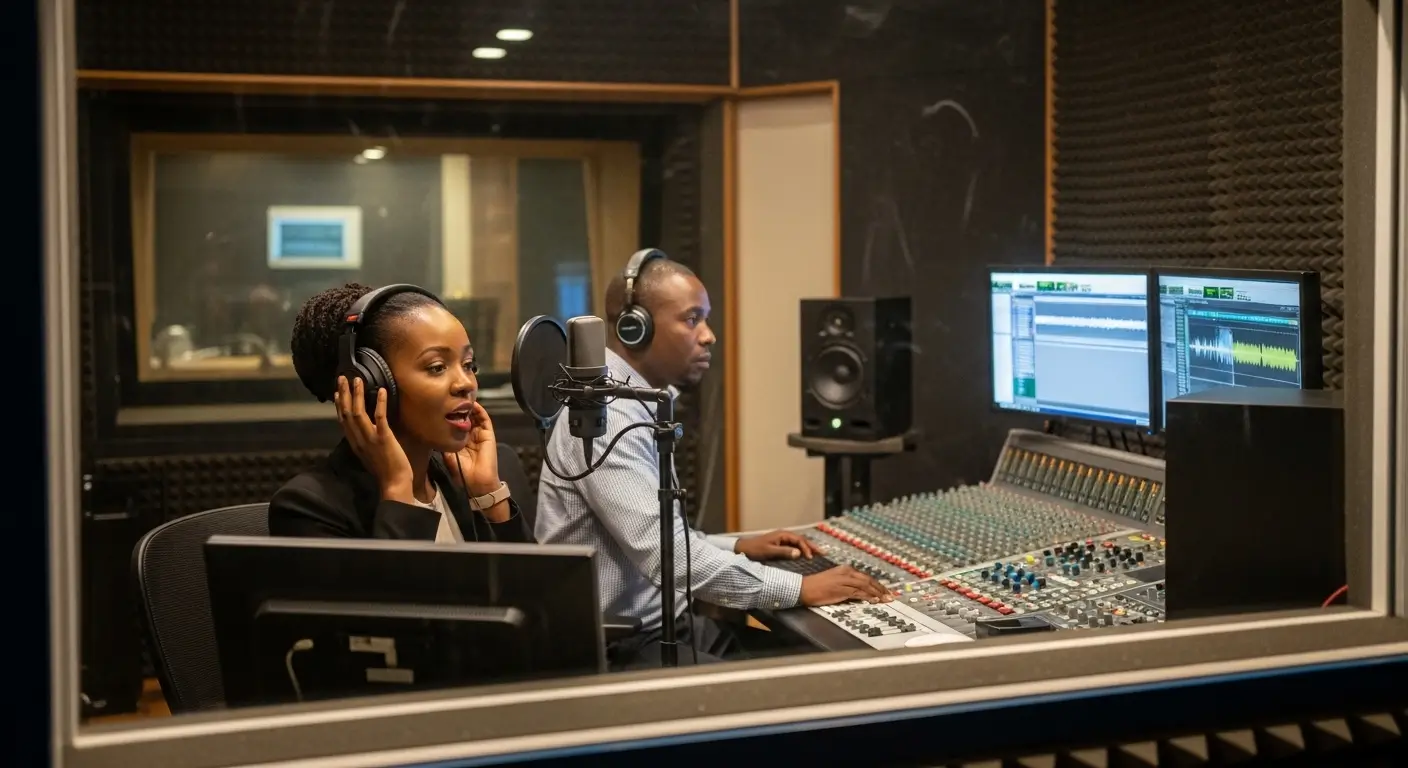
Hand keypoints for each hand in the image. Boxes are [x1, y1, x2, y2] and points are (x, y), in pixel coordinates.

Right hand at [335, 376, 413, 500]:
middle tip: (342, 378)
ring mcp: (370, 438)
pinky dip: (380, 403)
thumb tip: (365, 429)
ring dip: (357, 395)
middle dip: (344, 394)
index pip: (343, 421)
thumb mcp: (368, 454)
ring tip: (357, 380)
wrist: (394, 483)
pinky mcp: (383, 438)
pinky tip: (382, 391)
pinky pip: (380, 418)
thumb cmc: (385, 470)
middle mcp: (359, 439)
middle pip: (347, 413)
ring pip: (358, 413)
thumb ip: (364, 441)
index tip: (338, 392)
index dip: (339, 405)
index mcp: (355, 443)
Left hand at [442, 402, 499, 495]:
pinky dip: (479, 410)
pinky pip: (484, 419)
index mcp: (460, 441)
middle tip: (451, 397)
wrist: (478, 482)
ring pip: (475, 416)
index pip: (454, 424)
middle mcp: (469, 436)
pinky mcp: (488, 434)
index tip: (441, 406)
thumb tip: (433, 432)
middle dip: (459, 408)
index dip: (449, 415)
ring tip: (462, 398)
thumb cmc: (462, 473)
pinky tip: (473, 404)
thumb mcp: (448, 456)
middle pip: (465, 417)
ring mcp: (479, 434)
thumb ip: (443, 444)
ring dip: (469, 407)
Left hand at [735, 530, 815, 561]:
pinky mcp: (780, 545)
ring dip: (808, 548)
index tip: (811, 558)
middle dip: (812, 546)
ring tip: (819, 554)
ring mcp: (782, 540)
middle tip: (823, 553)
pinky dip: (802, 550)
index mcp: (782, 535)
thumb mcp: (769, 551)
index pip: (799, 540)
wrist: (744, 549)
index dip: (806, 548)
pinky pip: (794, 546)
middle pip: (801, 540)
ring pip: (799, 543)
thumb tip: (798, 553)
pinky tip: (806, 555)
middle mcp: (784, 535)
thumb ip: (784, 552)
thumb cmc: (755, 550)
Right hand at [799, 565, 892, 605]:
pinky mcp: (841, 589)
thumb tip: (860, 592)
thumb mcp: (834, 581)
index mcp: (845, 569)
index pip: (865, 577)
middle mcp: (846, 573)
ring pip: (866, 586)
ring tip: (886, 599)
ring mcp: (844, 581)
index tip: (886, 591)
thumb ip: (847, 584)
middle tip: (891, 595)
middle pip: (868, 580)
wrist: (804, 588)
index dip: (878, 584)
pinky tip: (874, 601)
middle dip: (881, 588)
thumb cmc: (817, 586)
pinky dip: (868, 596)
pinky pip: (858, 593)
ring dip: (878, 593)